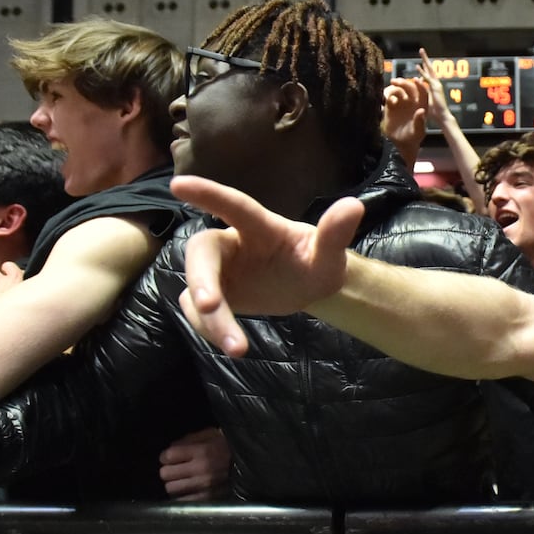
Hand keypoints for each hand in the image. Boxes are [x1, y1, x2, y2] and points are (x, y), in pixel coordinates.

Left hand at [159, 426, 231, 499]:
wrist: (253, 462)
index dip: (166, 456)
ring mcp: (204, 486)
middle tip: (176, 469)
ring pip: (172, 489)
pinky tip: (189, 491)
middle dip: (169, 471)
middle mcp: (201, 469)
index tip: (171, 457)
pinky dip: (183, 497)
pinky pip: (183, 501)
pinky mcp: (209, 498)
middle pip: (166, 474)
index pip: (167, 456)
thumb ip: (190, 439)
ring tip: (182, 481)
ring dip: (175, 485)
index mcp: (201, 451)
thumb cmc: (230, 446)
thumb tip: (170, 448)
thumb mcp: (212, 434)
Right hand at [172, 176, 365, 356]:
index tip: (179, 185)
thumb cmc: (317, 263)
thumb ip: (335, 234)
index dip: (208, 194)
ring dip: (209, 319)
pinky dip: (209, 329)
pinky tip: (231, 344)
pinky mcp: (214, 294)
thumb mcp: (329, 255)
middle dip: (201, 279)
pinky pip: (197, 310)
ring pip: (196, 288)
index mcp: (259, 227)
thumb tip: (353, 206)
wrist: (308, 288)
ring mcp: (219, 270)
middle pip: (202, 253)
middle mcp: (232, 244)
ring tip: (237, 348)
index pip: (234, 206)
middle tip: (208, 306)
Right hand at [382, 77, 428, 168]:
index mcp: (421, 105)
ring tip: (391, 87)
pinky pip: (389, 97)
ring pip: (399, 90)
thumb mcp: (418, 132)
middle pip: (409, 88)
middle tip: (396, 81)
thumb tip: (421, 111)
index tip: (415, 80)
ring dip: (395, 87)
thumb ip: (420, 122)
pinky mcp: (392, 106)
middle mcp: (411, 102)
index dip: (420, 85)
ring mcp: (401, 103)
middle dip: (403, 83)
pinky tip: (387, 99)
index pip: (422, 92)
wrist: (401, 143)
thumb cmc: (413, 138)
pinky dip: (388, 95)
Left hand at [417, 48, 452, 119]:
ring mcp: (437, 85)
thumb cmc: (434, 113)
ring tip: (421, 51)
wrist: (442, 118)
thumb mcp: (425, 101)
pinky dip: (422, 73)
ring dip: (425, 60)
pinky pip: (427, 79)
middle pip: (430, 69)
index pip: (428, 75)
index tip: (418, 64)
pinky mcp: (435, 88)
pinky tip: (417, 66)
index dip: (423, 69)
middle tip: (421, 50)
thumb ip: (422, 93)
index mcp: (434, 87)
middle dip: (425, 59)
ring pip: (430, 70)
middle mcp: (436, 84)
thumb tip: (416, 86)